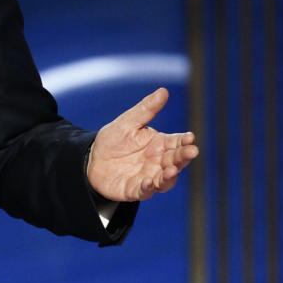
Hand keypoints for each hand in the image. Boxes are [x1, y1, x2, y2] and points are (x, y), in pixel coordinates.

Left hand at [87, 87, 198, 201]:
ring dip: (170, 175)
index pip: (177, 142)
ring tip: (172, 169)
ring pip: (165, 179)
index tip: (190, 137)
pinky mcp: (135, 189)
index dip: (185, 141)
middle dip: (184, 156)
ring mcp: (149, 176)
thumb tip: (164, 91)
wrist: (92, 159)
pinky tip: (150, 182)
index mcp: (160, 144)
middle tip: (191, 151)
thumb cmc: (113, 140)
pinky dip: (149, 187)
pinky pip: (145, 191)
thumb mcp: (128, 122)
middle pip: (176, 160)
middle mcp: (158, 161)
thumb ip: (146, 109)